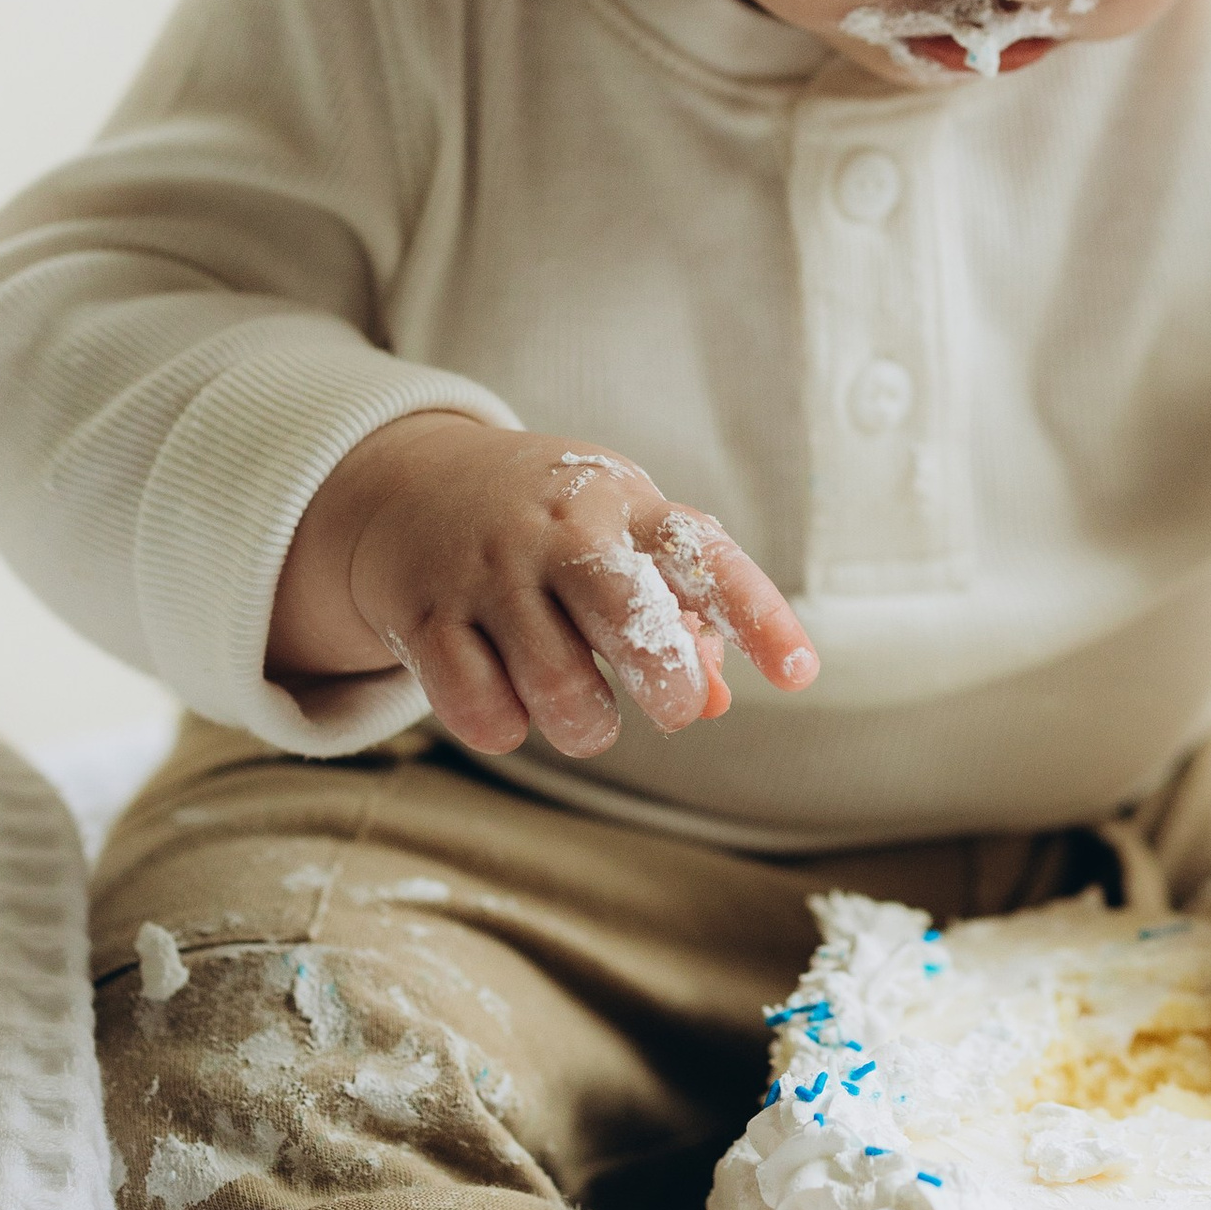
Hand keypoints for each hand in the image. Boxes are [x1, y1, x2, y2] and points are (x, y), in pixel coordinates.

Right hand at [267, 413, 817, 757]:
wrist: (410, 482)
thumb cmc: (552, 529)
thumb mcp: (622, 543)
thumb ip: (679, 617)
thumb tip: (718, 702)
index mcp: (627, 508)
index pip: (707, 560)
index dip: (760, 618)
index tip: (800, 673)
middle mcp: (562, 534)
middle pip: (633, 623)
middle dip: (666, 688)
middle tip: (669, 708)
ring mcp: (490, 574)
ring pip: (560, 689)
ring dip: (586, 727)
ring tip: (585, 711)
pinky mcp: (427, 617)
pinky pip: (483, 710)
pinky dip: (507, 728)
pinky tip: (511, 702)